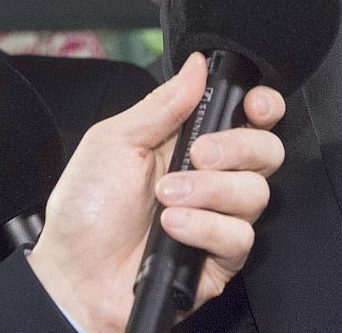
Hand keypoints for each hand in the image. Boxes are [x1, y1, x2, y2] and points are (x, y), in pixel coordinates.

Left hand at [27, 53, 285, 331]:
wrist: (74, 275)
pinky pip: (240, 236)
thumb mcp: (114, 141)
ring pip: (256, 193)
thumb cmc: (87, 208)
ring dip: (209, 191)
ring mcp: (218, 217)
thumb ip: (162, 104)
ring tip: (166, 197)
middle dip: (237, 146)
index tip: (252, 106)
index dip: (262, 106)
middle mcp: (212, 177)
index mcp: (189, 141)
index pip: (249, 116)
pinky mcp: (220, 258)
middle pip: (266, 150)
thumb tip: (196, 66)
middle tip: (198, 154)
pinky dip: (204, 228)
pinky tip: (171, 228)